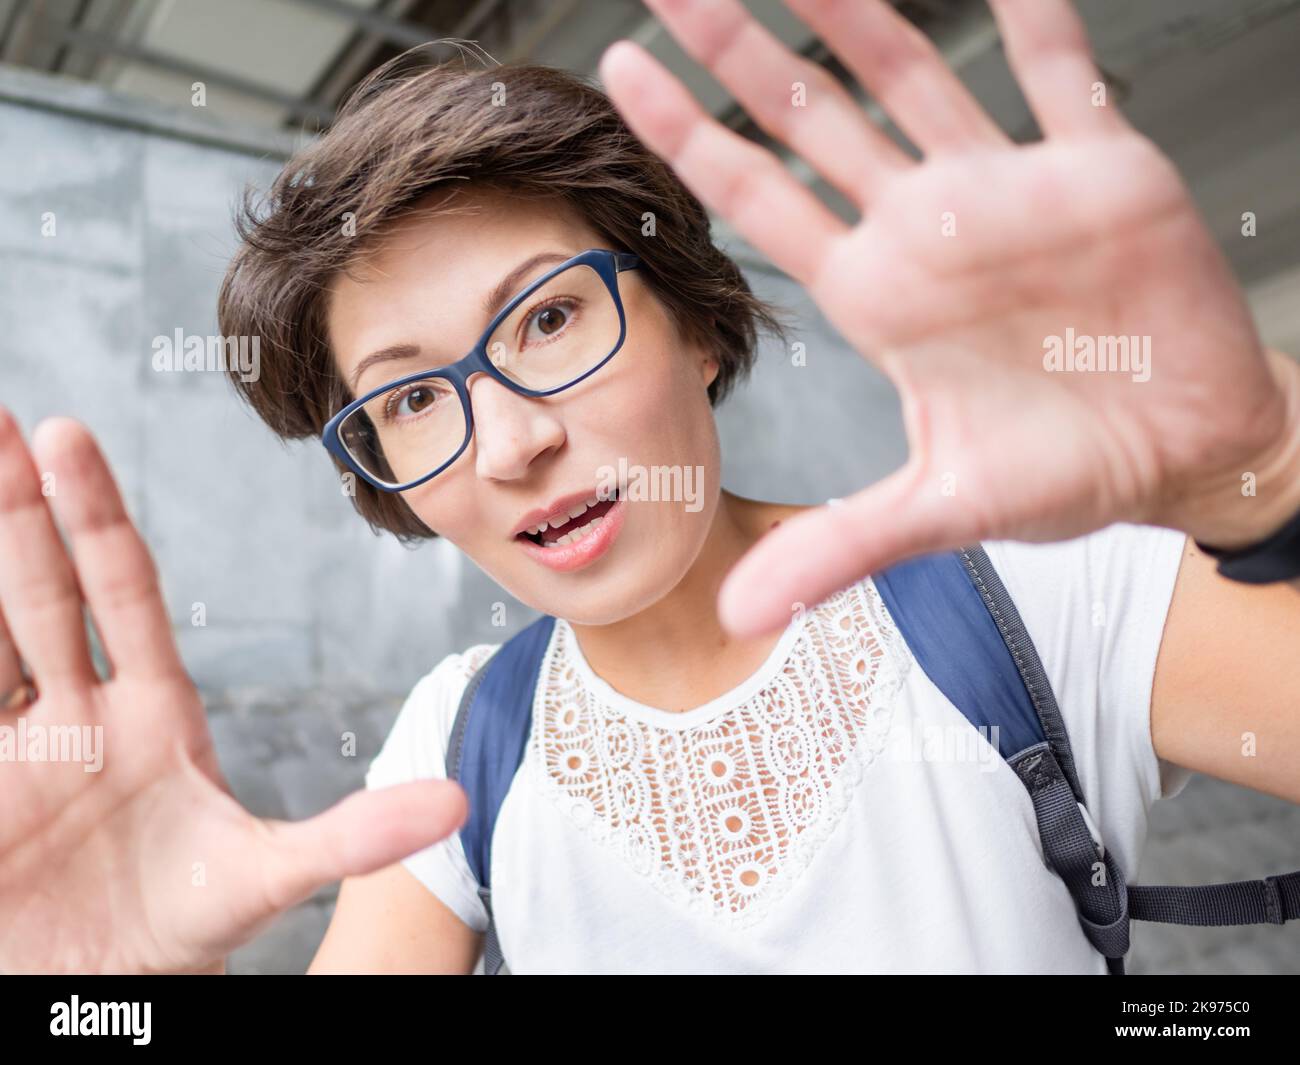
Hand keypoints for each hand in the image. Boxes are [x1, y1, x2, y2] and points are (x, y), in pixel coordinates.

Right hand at [0, 411, 468, 973]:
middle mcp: (80, 713)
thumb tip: (456, 800)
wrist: (102, 995)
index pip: (121, 590)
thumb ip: (355, 835)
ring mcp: (18, 748)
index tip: (69, 436)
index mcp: (152, 712)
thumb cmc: (185, 931)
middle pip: (44, 589)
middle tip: (3, 424)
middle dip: (23, 510)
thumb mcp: (266, 877)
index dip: (94, 515)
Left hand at [599, 0, 1299, 636]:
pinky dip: (1027, 11)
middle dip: (742, 50)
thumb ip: (842, 549)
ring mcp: (1007, 189)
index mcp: (878, 295)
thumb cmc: (1066, 474)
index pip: (760, 198)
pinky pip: (1058, 67)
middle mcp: (925, 227)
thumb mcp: (943, 513)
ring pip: (914, 75)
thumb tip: (742, 619)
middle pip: (815, 117)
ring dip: (852, 12)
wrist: (1183, 454)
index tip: (624, 74)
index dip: (691, 137)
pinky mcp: (1100, 170)